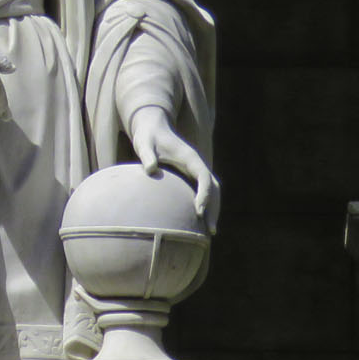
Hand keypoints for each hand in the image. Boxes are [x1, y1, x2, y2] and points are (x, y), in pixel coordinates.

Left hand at [126, 106, 220, 232]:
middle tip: (211, 230)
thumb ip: (147, 155)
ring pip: (212, 191)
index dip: (204, 193)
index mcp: (190, 157)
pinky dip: (206, 205)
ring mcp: (195, 170)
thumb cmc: (147, 136)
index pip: (204, 176)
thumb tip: (150, 170)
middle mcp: (196, 164)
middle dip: (215, 208)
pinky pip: (203, 191)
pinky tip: (199, 222)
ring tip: (209, 232)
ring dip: (214, 209)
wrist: (152, 127)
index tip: (199, 210)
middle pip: (214, 187)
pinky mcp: (190, 175)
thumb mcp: (143, 143)